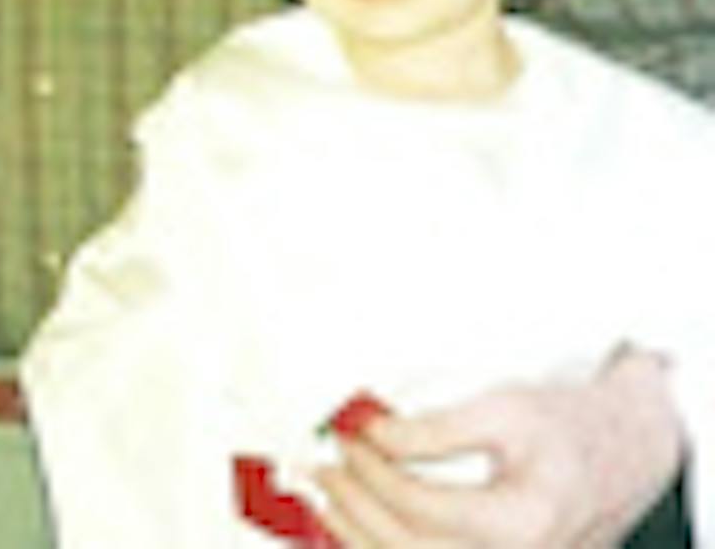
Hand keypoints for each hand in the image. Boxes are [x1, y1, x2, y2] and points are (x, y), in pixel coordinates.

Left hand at [314, 350, 681, 547]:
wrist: (621, 454)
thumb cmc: (570, 428)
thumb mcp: (507, 408)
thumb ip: (438, 428)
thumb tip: (375, 434)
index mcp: (523, 520)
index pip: (425, 508)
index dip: (375, 474)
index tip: (347, 439)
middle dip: (355, 507)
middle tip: (321, 465)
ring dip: (358, 537)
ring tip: (325, 495)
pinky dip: (383, 548)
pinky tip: (354, 525)